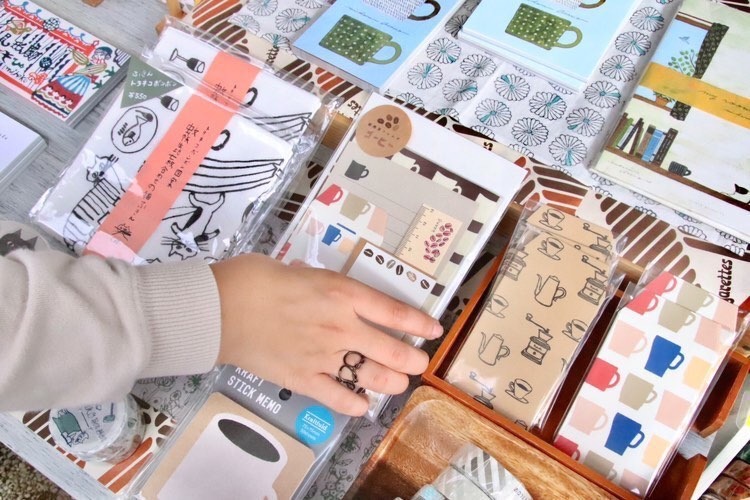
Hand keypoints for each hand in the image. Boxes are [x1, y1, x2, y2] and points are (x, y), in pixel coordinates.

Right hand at [210, 253, 442, 416]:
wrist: (221, 307)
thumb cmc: (256, 278)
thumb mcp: (300, 270)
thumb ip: (321, 285)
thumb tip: (326, 291)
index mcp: (343, 293)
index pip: (395, 311)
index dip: (419, 323)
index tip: (434, 330)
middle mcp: (342, 326)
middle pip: (393, 351)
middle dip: (413, 360)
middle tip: (418, 363)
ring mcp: (324, 356)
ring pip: (371, 377)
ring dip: (391, 383)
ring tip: (397, 384)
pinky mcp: (303, 379)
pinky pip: (337, 397)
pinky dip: (354, 404)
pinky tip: (362, 406)